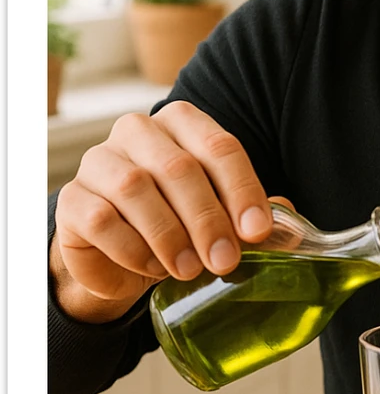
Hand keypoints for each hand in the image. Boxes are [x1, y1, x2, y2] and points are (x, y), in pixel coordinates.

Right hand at [51, 100, 274, 322]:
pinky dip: (132, 249)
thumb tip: (293, 231)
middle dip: (207, 219)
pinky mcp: (72, 200)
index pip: (219, 146)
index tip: (258, 232)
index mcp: (182, 124)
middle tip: (225, 261)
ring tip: (190, 269)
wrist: (120, 255)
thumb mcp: (220, 217)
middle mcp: (137, 132)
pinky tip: (152, 268)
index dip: (242, 190)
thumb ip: (254, 218)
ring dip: (169, 235)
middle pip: (178, 168)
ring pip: (134, 189)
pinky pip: (100, 219)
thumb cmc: (178, 224)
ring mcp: (99, 162)